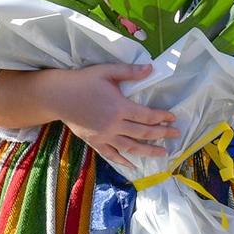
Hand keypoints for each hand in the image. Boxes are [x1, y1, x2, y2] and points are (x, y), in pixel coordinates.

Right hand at [47, 63, 177, 162]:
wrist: (58, 96)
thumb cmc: (84, 81)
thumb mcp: (107, 71)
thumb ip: (130, 72)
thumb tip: (151, 69)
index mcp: (119, 107)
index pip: (147, 116)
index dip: (162, 118)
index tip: (173, 119)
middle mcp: (114, 124)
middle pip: (143, 133)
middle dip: (161, 134)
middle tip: (176, 135)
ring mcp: (104, 136)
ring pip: (130, 147)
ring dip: (148, 151)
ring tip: (162, 154)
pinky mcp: (94, 142)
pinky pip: (111, 154)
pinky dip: (122, 160)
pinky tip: (132, 165)